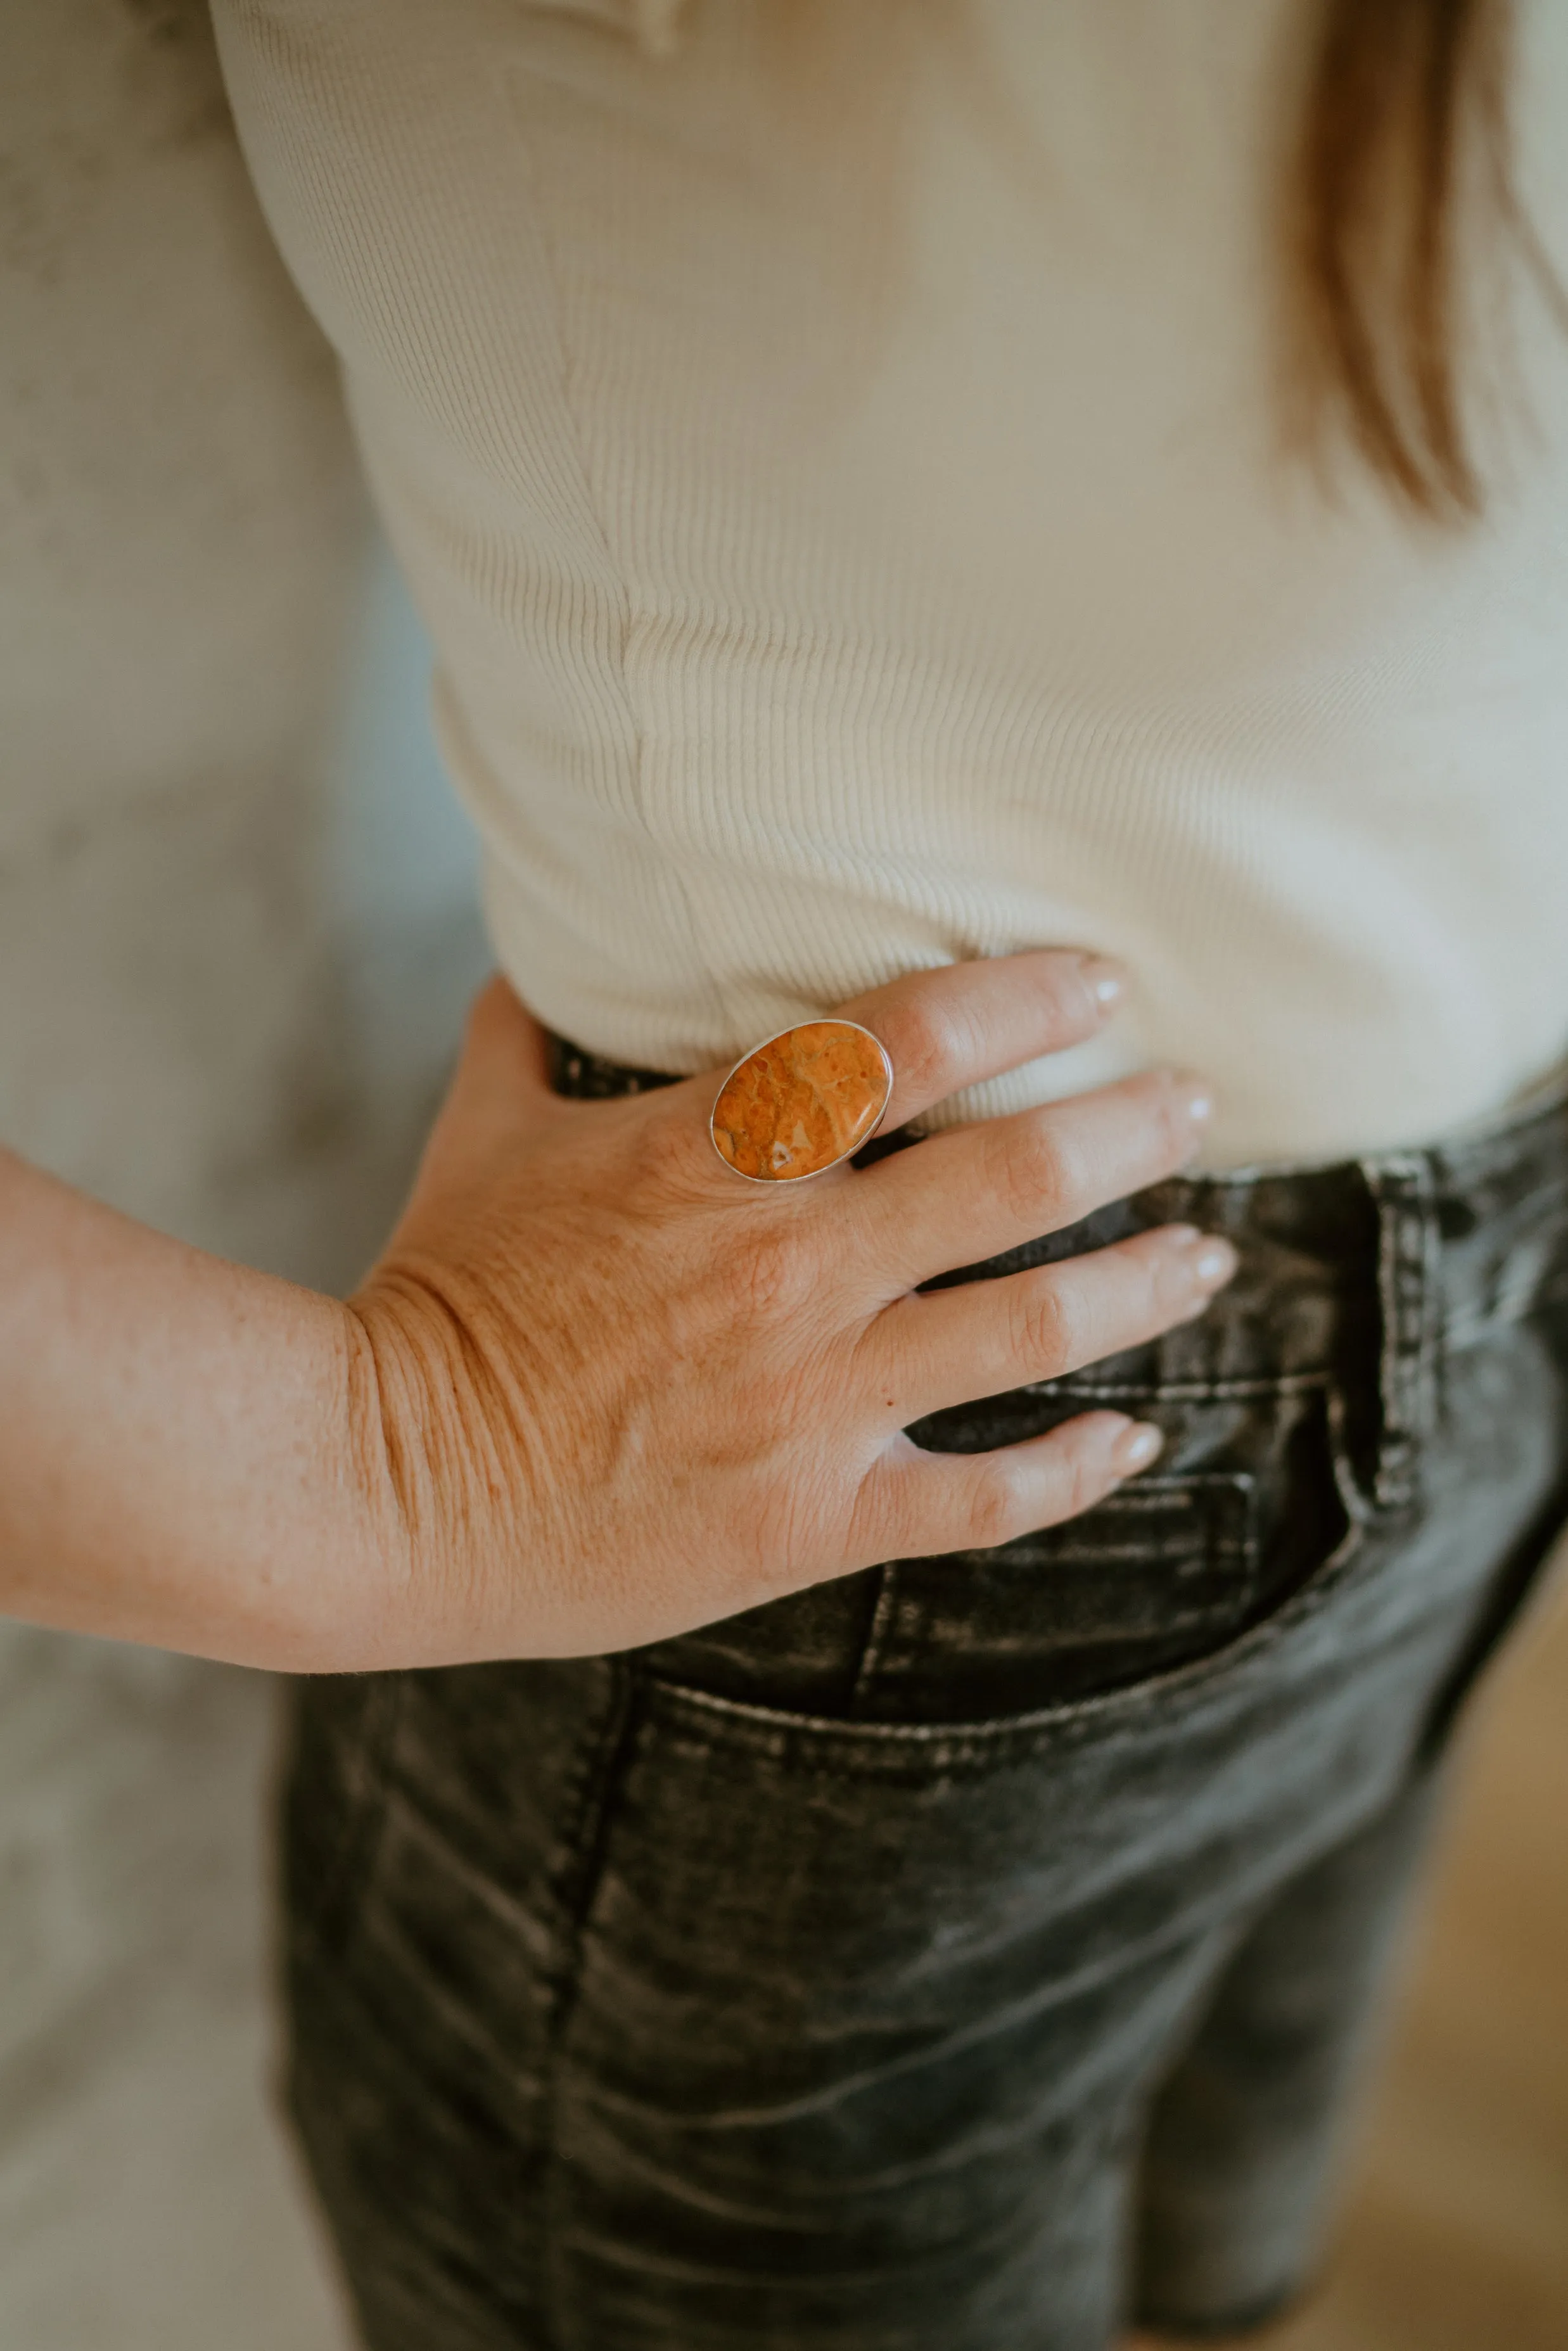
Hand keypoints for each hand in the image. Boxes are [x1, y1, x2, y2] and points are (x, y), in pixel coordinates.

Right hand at [340, 952, 1234, 1667]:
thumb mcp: (479, 1137)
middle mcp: (789, 1268)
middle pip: (1012, 1178)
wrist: (379, 1487)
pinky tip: (1134, 1438)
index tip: (1100, 981)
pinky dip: (1075, 1467)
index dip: (1026, 997)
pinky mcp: (812, 1520)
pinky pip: (984, 1497)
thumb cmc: (433, 1295)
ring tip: (1209, 1256)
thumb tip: (538, 957)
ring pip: (1030, 1327)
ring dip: (1144, 1284)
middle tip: (1194, 1104)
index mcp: (713, 1157)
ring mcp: (812, 1400)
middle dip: (1129, 1129)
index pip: (910, 1043)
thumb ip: (526, 1034)